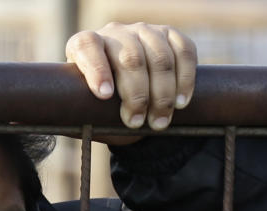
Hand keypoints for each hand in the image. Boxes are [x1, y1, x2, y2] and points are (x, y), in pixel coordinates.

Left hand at [65, 22, 196, 142]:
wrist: (130, 98)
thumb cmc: (103, 106)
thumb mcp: (87, 110)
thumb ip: (81, 113)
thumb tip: (81, 121)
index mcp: (86, 45)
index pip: (87, 47)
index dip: (96, 69)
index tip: (105, 95)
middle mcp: (115, 33)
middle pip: (131, 58)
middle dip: (137, 95)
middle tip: (137, 122)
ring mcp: (144, 31)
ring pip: (160, 58)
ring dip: (163, 94)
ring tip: (159, 122)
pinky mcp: (170, 35)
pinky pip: (184, 52)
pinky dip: (185, 80)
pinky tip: (180, 103)